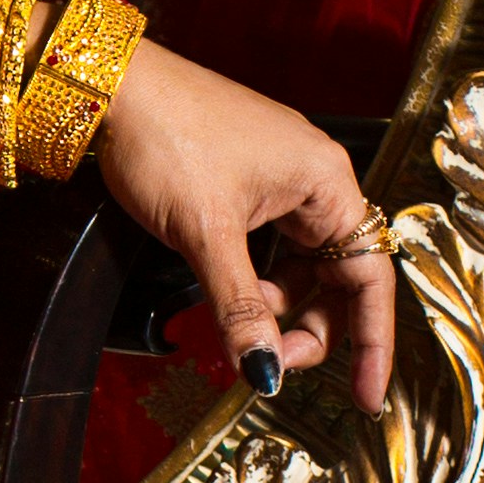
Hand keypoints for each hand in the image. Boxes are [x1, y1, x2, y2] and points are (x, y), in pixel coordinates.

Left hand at [94, 40, 393, 409]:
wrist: (111, 87)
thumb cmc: (165, 139)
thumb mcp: (205, 234)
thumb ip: (240, 308)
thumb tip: (265, 371)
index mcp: (326, 181)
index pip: (370, 277)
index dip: (372, 341)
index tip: (365, 395)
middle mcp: (316, 178)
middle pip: (338, 276)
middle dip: (311, 328)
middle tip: (271, 365)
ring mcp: (283, 178)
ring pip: (302, 264)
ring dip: (277, 305)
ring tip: (237, 323)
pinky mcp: (250, 181)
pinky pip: (272, 246)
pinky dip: (256, 279)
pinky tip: (229, 294)